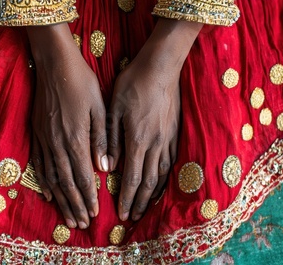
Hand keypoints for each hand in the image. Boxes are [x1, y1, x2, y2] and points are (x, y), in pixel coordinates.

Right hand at [27, 23, 108, 228]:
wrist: (54, 63)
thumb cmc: (81, 82)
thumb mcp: (99, 108)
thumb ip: (101, 140)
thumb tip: (104, 168)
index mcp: (75, 139)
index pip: (83, 176)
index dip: (89, 197)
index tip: (95, 214)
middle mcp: (57, 144)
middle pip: (66, 183)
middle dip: (75, 205)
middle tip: (82, 223)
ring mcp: (44, 139)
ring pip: (51, 177)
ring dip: (60, 199)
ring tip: (67, 216)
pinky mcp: (36, 133)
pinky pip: (38, 163)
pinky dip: (43, 181)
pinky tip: (47, 193)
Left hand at [108, 19, 202, 220]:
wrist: (161, 65)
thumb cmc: (133, 83)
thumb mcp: (114, 108)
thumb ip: (111, 139)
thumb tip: (108, 167)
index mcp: (138, 139)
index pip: (132, 177)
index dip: (127, 198)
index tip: (121, 213)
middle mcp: (156, 144)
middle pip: (149, 182)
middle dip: (140, 202)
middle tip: (133, 217)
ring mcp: (168, 138)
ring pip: (162, 175)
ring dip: (153, 194)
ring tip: (147, 208)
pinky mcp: (175, 132)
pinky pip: (171, 162)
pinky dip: (165, 179)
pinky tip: (161, 184)